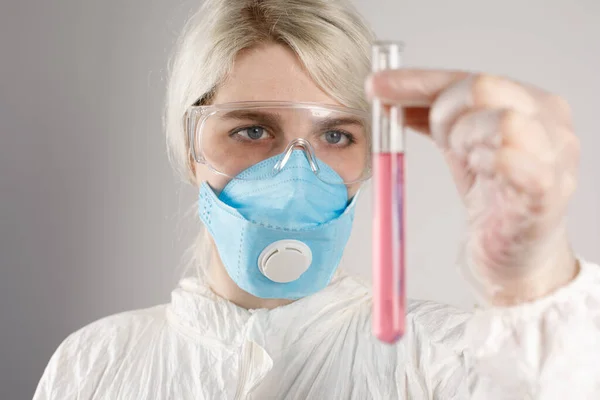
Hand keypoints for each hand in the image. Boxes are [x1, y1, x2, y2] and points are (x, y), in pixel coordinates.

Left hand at [366, 70, 579, 305]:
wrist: (516, 253)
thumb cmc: (493, 194)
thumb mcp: (458, 145)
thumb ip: (429, 116)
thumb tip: (385, 93)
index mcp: (526, 100)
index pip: (466, 77)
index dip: (417, 81)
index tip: (375, 86)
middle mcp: (547, 119)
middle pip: (481, 88)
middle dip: (442, 114)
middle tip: (442, 140)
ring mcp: (552, 154)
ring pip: (499, 121)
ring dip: (466, 140)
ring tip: (471, 161)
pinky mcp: (545, 190)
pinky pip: (510, 160)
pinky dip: (486, 162)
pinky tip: (482, 172)